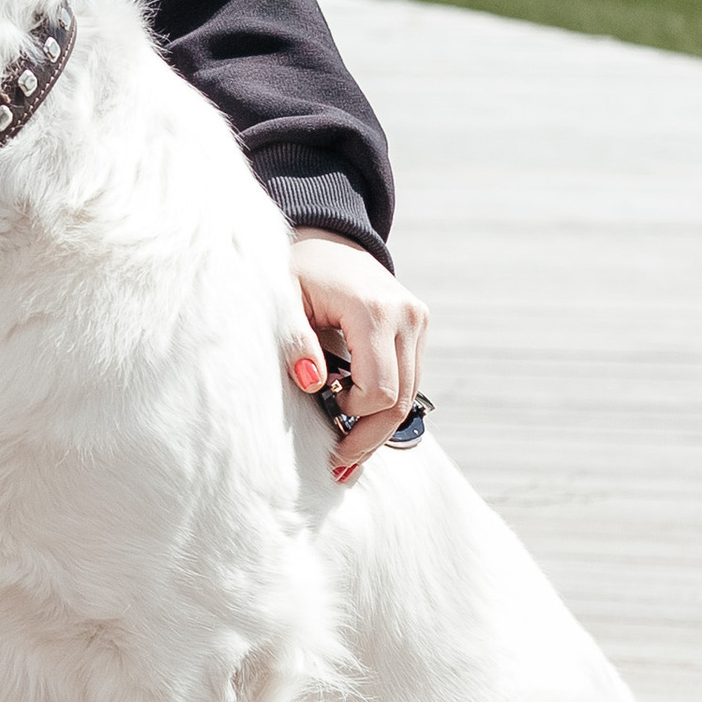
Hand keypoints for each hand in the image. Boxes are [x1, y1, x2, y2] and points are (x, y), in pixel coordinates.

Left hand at [284, 229, 429, 480]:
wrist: (327, 237)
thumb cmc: (297, 270)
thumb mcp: (282, 298)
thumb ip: (295, 340)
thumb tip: (311, 381)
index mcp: (374, 310)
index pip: (378, 388)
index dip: (352, 414)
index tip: (323, 412)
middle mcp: (407, 316)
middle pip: (399, 400)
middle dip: (369, 436)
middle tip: (338, 464)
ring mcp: (418, 321)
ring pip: (410, 395)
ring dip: (379, 428)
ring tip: (346, 451)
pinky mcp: (419, 327)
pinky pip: (409, 379)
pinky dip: (386, 405)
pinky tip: (359, 423)